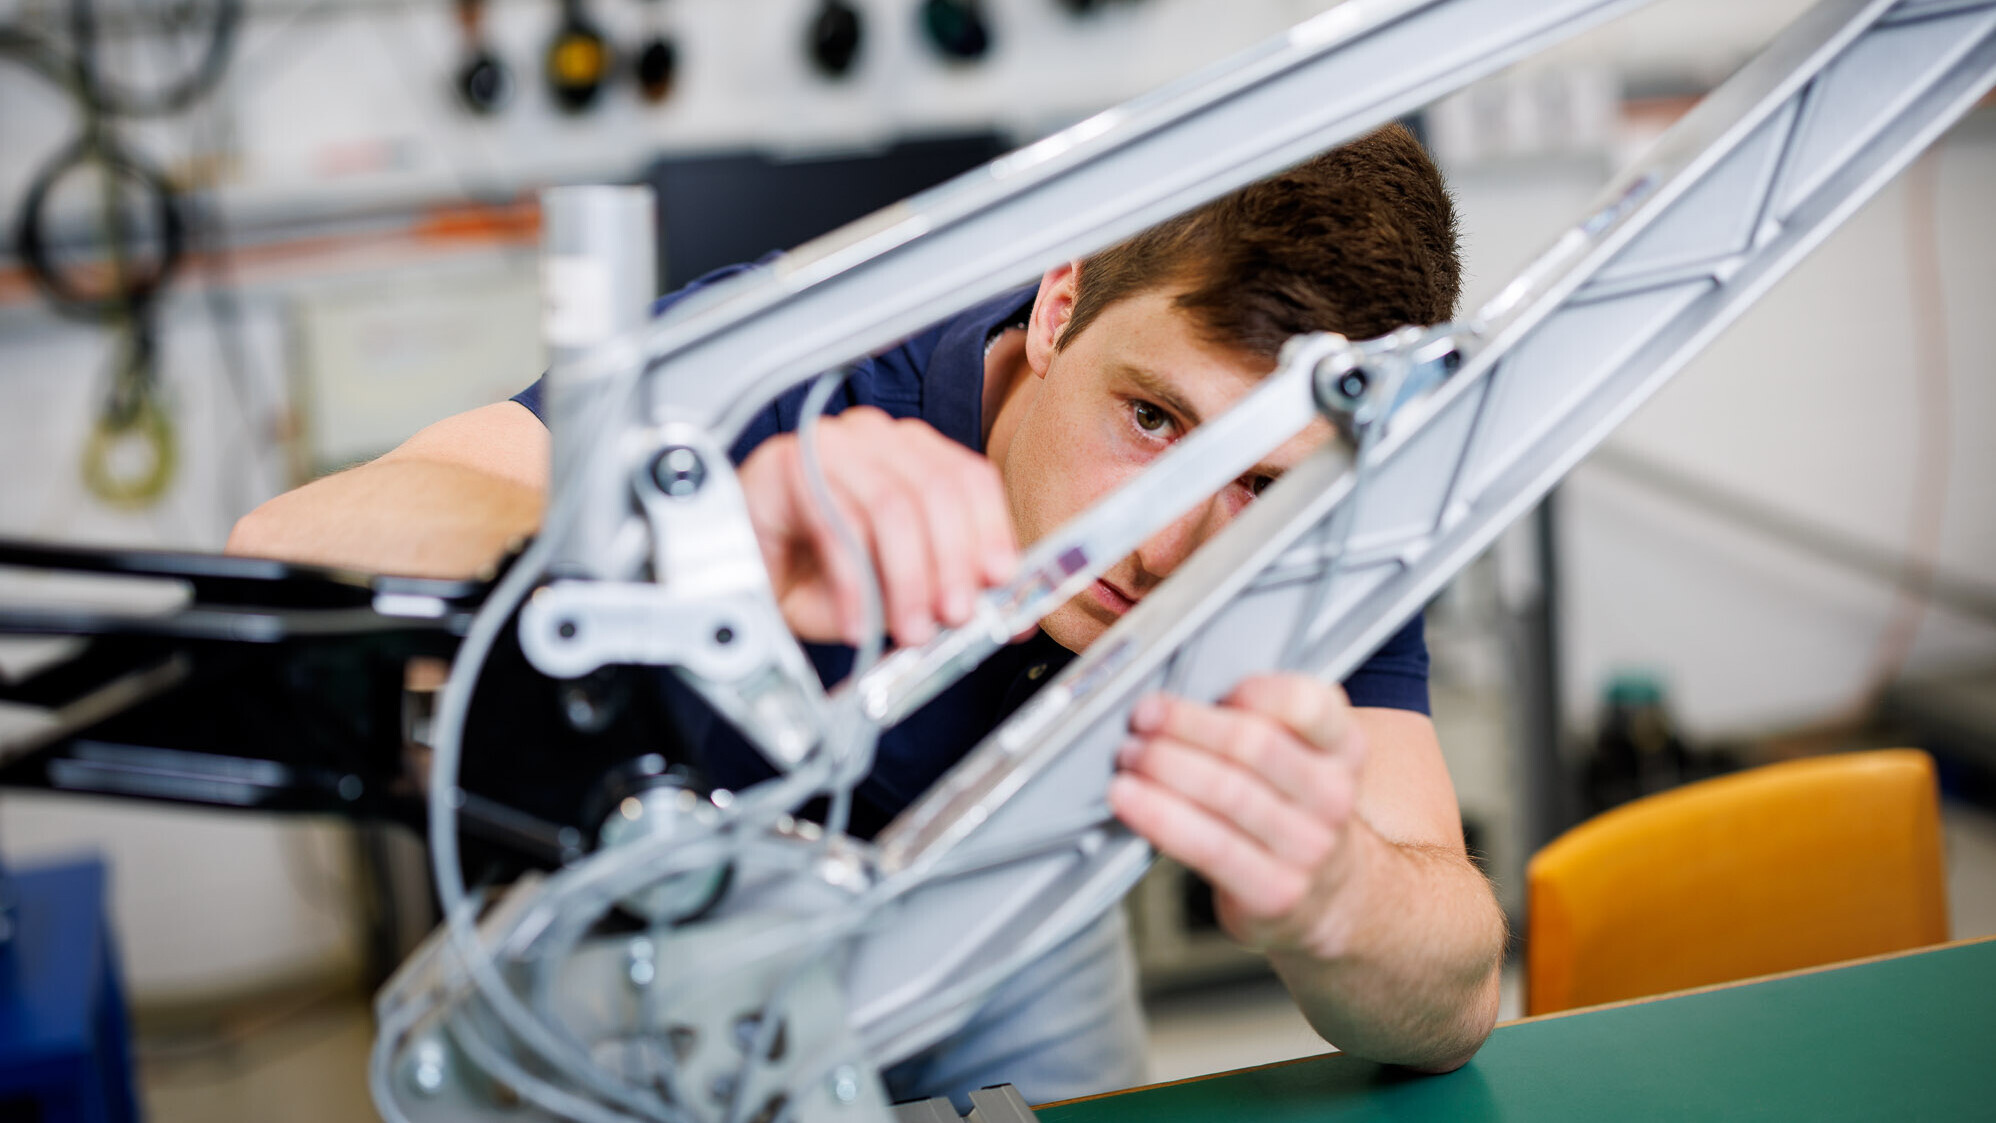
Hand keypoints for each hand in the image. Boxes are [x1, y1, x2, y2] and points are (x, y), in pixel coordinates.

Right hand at [736, 407, 1018, 647]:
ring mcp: (827, 445)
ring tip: (908, 629)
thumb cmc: (807, 577)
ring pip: (893, 505)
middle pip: (936, 488)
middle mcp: (871, 438)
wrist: (732, 577)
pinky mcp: (785, 465)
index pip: (967, 476)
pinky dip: (856, 584)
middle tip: (954, 618)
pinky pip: (837, 525)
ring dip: (907, 579)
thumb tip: (1004, 615)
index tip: (1002, 581)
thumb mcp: (890, 591)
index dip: (991, 530)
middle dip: (952, 562)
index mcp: (907, 454)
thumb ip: (942, 594)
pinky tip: (859, 621)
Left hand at [1108, 674, 1367, 958]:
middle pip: (1253, 746)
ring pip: (1226, 793)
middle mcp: (1335, 796)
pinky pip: (1209, 845)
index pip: (1306, 705)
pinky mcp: (1278, 890)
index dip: (1251, 691)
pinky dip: (1160, 816)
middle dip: (1185, 726)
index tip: (1204, 686)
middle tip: (1142, 719)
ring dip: (1164, 767)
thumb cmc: (1288, 805)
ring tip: (1129, 756)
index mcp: (1344, 747)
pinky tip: (1130, 799)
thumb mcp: (1295, 753)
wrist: (1324, 891)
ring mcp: (1311, 848)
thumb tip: (1172, 699)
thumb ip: (1257, 719)